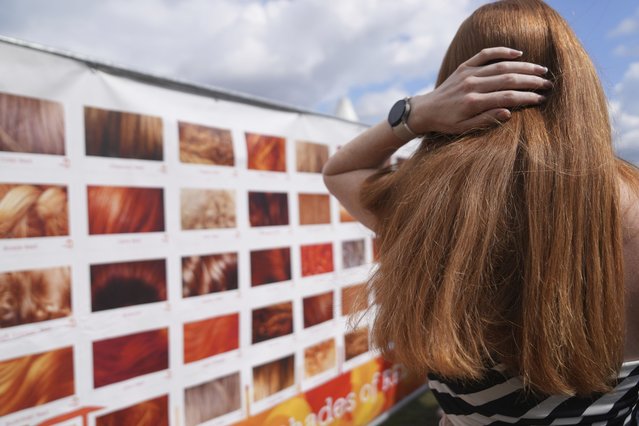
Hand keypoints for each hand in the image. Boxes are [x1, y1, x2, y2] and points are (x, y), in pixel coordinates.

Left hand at [408, 47, 550, 134]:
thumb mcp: (464, 128)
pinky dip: (502, 51)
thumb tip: (509, 112)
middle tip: (548, 84)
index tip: (541, 99)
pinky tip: (518, 54)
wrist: (426, 110)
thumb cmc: (447, 123)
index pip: (508, 97)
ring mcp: (468, 73)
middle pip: (509, 79)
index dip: (527, 97)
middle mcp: (472, 85)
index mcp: (473, 102)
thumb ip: (486, 120)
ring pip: (501, 66)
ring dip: (524, 67)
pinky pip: (485, 54)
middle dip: (531, 81)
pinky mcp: (464, 67)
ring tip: (541, 70)